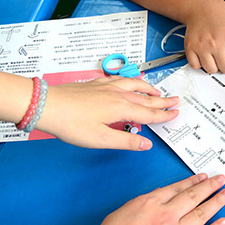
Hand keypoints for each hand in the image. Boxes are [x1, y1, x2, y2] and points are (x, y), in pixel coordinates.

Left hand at [38, 76, 179, 149]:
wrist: (48, 105)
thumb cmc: (71, 122)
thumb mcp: (100, 139)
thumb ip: (126, 141)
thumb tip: (146, 144)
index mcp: (121, 108)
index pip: (148, 114)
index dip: (163, 115)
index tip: (175, 114)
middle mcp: (117, 94)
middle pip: (145, 99)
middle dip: (162, 101)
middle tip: (175, 100)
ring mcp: (107, 87)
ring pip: (135, 85)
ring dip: (148, 89)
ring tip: (157, 92)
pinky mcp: (96, 84)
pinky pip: (121, 79)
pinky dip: (131, 81)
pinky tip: (130, 82)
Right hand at [95, 173, 224, 224]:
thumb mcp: (125, 212)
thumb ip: (144, 203)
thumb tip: (158, 197)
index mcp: (150, 202)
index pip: (177, 188)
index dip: (192, 181)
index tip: (202, 177)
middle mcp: (166, 215)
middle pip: (193, 196)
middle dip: (209, 187)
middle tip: (221, 179)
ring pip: (201, 213)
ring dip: (216, 202)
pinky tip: (223, 222)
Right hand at [184, 0, 224, 73]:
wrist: (201, 6)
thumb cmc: (220, 14)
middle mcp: (216, 42)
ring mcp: (202, 46)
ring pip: (211, 70)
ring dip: (214, 65)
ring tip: (215, 54)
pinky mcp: (190, 47)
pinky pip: (196, 66)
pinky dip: (200, 63)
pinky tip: (204, 54)